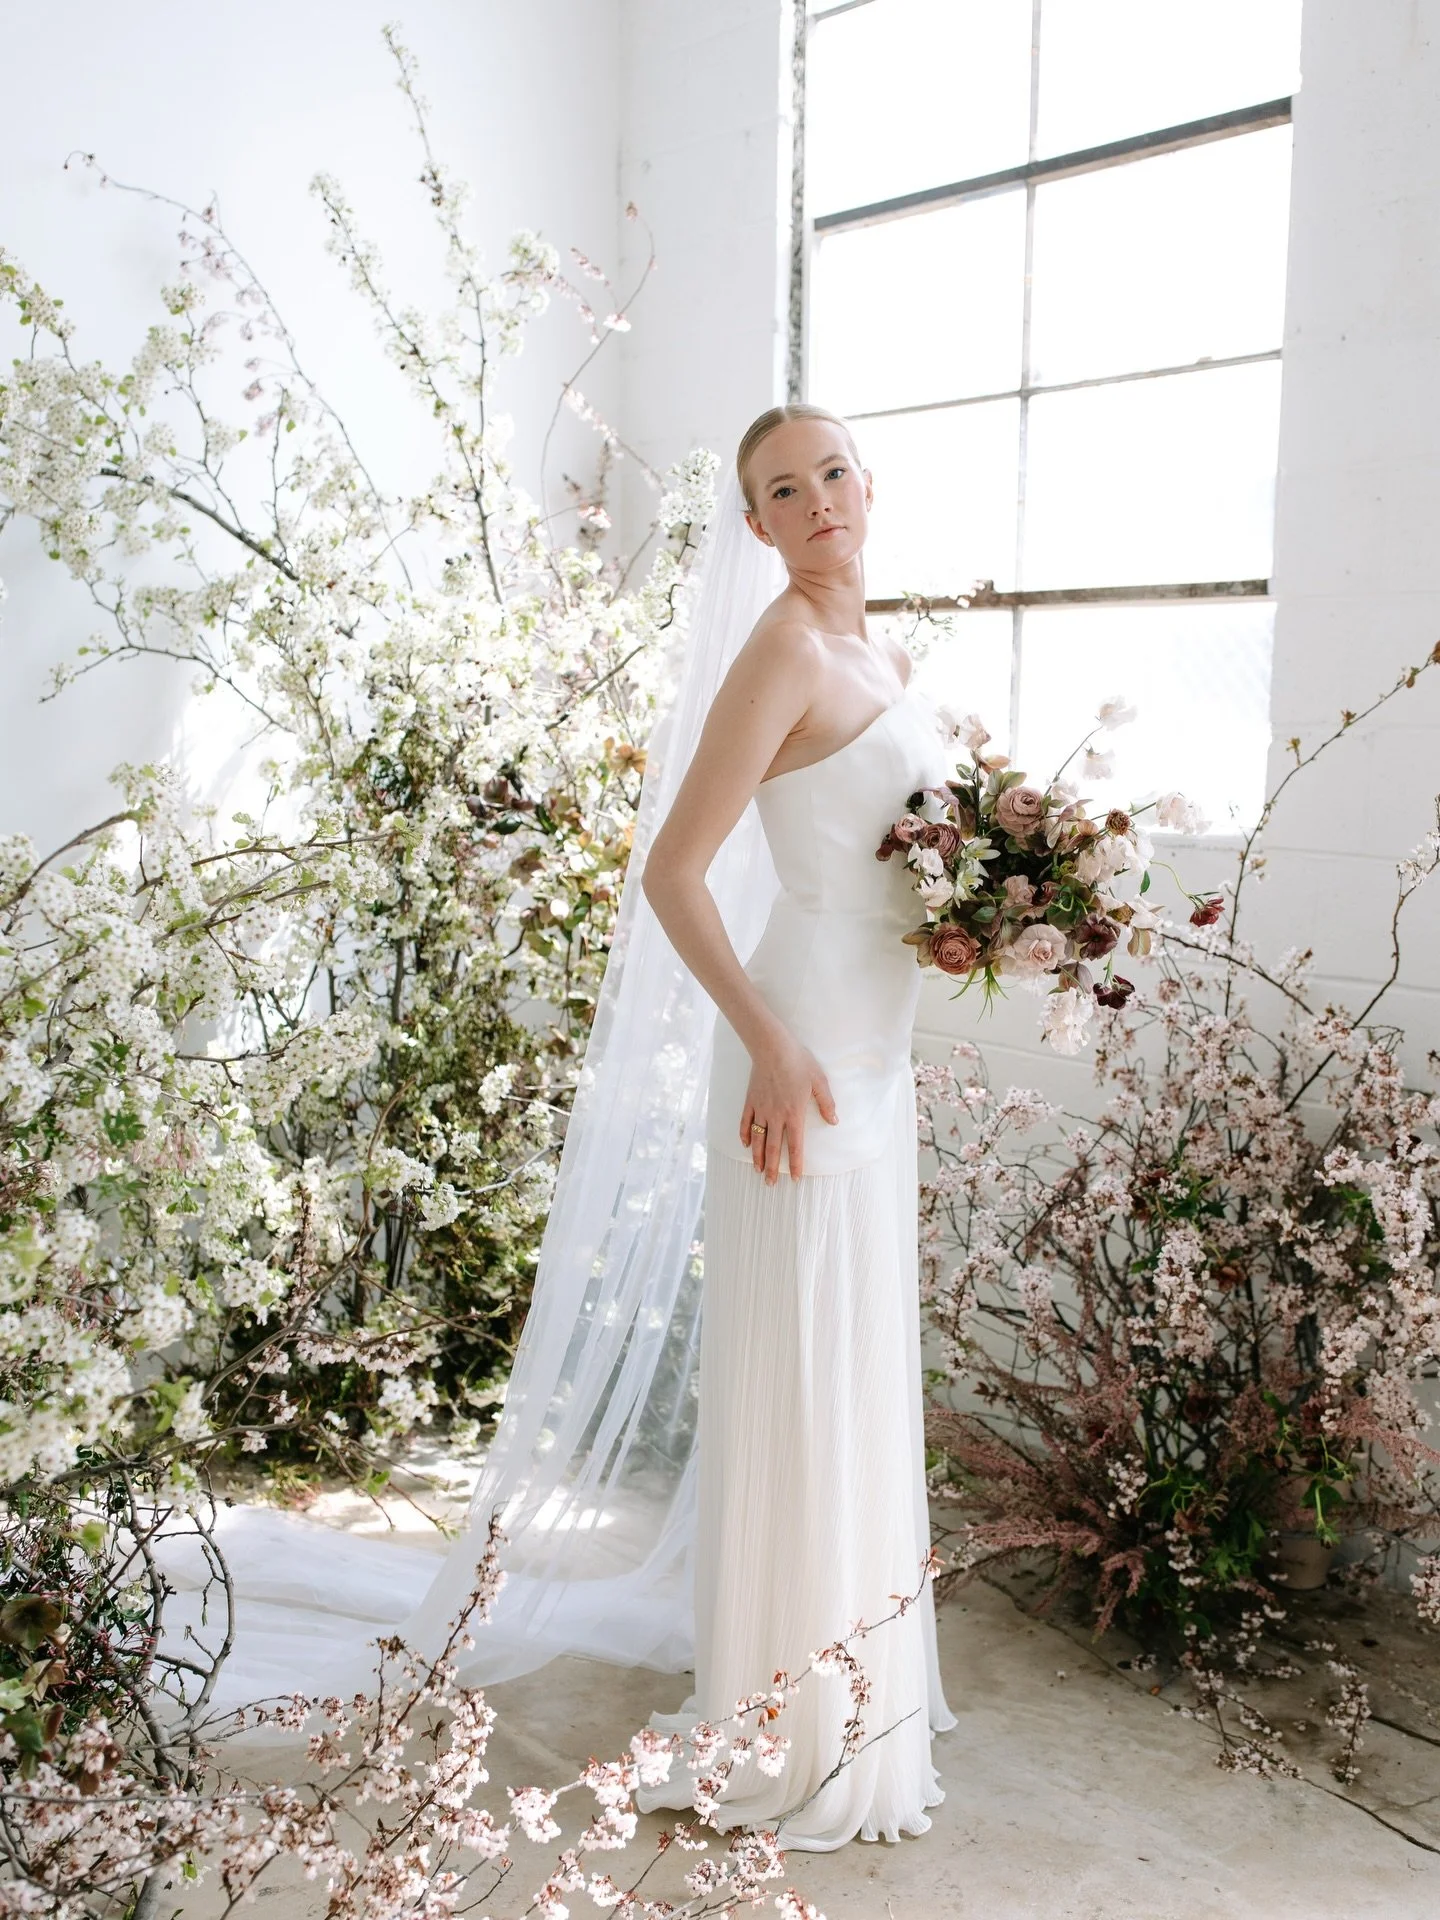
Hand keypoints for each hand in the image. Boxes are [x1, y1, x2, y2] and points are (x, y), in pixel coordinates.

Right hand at [740, 1030, 838, 1182]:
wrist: (772, 1047)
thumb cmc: (798, 1062)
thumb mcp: (819, 1081)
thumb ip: (826, 1103)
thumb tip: (833, 1121)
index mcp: (794, 1114)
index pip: (795, 1145)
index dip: (795, 1163)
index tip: (794, 1178)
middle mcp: (776, 1116)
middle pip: (772, 1148)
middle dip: (772, 1168)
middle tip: (770, 1184)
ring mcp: (761, 1109)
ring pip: (757, 1139)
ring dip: (757, 1157)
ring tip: (758, 1170)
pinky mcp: (750, 1100)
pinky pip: (746, 1122)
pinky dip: (745, 1134)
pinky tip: (745, 1144)